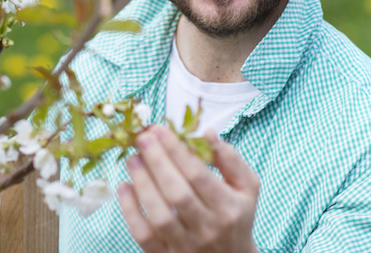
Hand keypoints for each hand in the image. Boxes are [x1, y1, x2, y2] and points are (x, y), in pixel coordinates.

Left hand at [118, 125, 259, 252]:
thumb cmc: (236, 216)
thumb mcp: (246, 187)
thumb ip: (229, 158)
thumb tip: (207, 133)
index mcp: (228, 208)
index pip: (199, 175)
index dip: (176, 150)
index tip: (159, 129)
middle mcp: (208, 229)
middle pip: (177, 193)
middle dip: (157, 161)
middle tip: (142, 138)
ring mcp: (186, 246)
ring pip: (160, 215)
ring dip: (142, 183)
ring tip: (133, 159)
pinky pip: (143, 236)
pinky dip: (130, 211)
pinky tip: (124, 187)